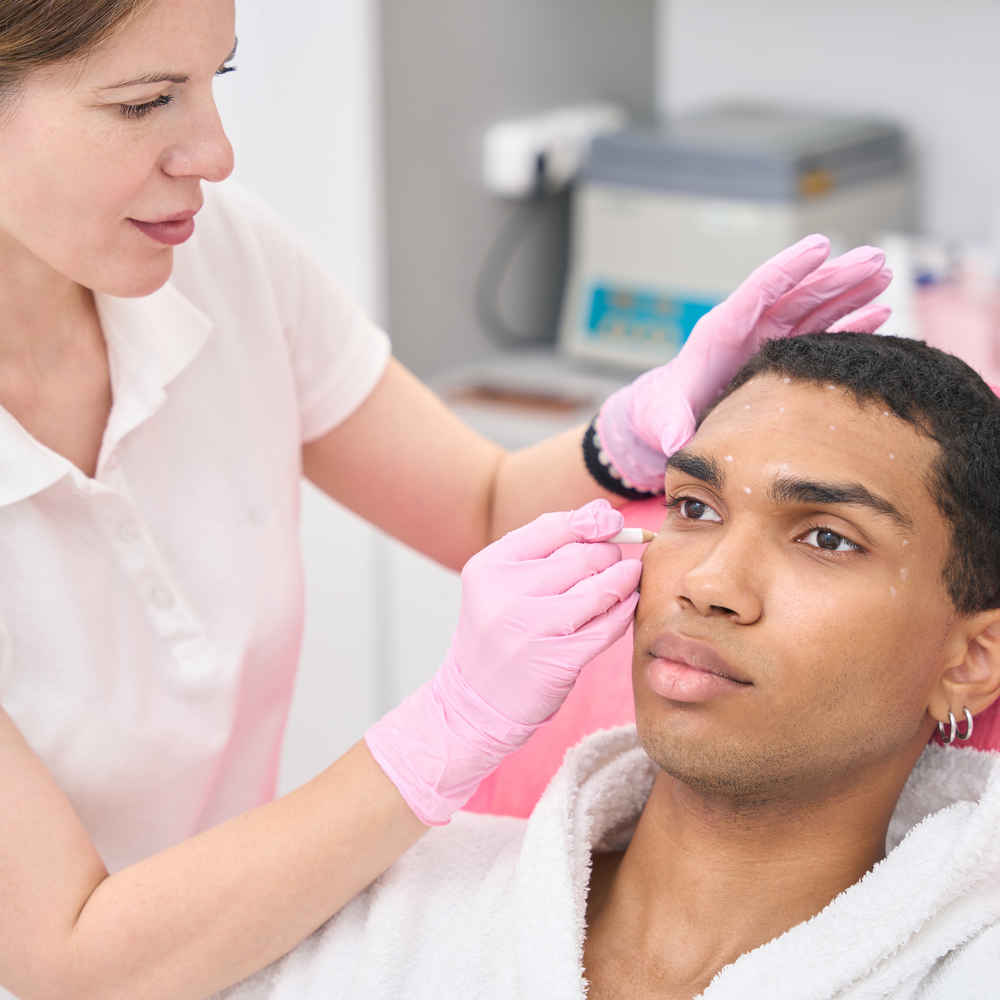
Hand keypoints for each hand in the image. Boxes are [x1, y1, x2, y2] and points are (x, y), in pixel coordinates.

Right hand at [365, 499, 640, 825]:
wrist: (474, 700)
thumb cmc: (499, 630)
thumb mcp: (503, 581)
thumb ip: (549, 543)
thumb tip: (603, 511)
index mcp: (489, 566)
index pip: (554, 526)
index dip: (592, 521)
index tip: (611, 524)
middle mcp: (505, 594)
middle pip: (583, 555)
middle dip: (608, 554)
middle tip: (613, 561)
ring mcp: (531, 628)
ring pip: (600, 588)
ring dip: (624, 579)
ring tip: (627, 579)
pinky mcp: (558, 659)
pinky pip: (608, 624)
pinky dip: (624, 611)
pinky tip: (625, 606)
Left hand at [595, 235, 892, 492]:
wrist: (666, 421)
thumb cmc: (660, 414)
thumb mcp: (661, 419)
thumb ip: (670, 426)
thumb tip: (675, 442)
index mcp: (721, 331)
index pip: (759, 290)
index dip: (789, 267)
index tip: (821, 245)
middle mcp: (750, 329)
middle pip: (798, 294)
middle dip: (835, 275)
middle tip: (875, 258)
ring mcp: (770, 341)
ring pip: (816, 309)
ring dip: (850, 292)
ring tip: (885, 274)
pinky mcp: (783, 358)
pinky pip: (822, 336)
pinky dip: (850, 325)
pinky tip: (879, 313)